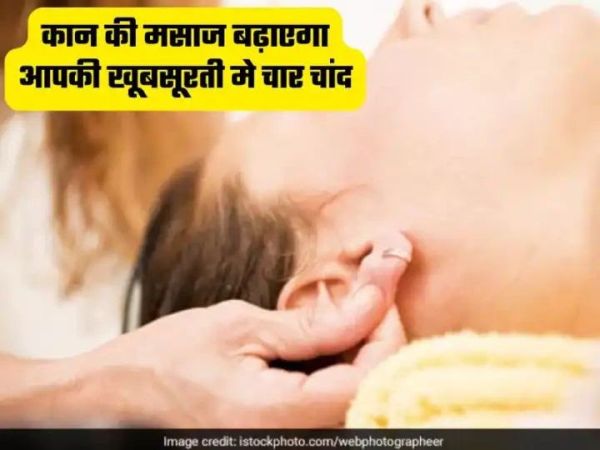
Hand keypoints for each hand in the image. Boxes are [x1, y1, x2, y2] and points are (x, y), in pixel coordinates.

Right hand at [72, 246, 410, 427]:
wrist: (117, 395)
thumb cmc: (165, 360)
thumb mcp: (239, 327)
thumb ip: (313, 326)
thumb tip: (371, 302)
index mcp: (282, 419)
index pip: (370, 376)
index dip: (384, 326)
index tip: (377, 282)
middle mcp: (294, 441)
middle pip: (369, 387)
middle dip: (376, 331)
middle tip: (368, 283)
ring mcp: (287, 440)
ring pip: (352, 393)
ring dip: (358, 344)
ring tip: (346, 301)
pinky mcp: (280, 433)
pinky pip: (327, 400)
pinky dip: (335, 363)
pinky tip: (324, 332)